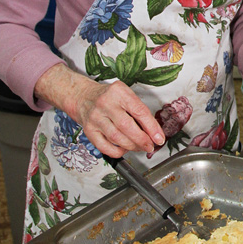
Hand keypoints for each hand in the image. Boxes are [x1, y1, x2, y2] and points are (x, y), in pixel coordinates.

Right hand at [34, 64, 164, 157]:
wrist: (83, 96)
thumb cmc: (109, 97)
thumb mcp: (125, 95)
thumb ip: (139, 111)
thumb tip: (154, 132)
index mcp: (119, 92)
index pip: (140, 111)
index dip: (152, 127)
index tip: (159, 138)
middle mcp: (105, 104)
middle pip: (127, 126)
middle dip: (142, 140)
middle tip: (150, 146)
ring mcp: (95, 117)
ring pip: (116, 138)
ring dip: (132, 146)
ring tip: (139, 147)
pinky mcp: (88, 130)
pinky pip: (105, 146)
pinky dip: (117, 152)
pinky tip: (124, 149)